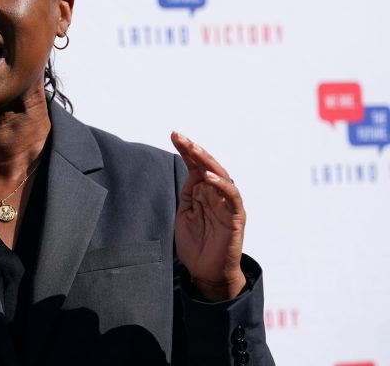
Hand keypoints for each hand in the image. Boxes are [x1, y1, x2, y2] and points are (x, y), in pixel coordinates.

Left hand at [171, 132, 245, 301]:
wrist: (206, 273)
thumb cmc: (196, 245)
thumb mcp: (186, 214)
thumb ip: (189, 193)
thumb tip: (191, 171)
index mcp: (204, 193)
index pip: (196, 166)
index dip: (186, 151)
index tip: (174, 135)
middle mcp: (217, 195)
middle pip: (208, 166)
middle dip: (193, 150)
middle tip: (179, 136)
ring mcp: (227, 205)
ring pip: (221, 175)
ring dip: (206, 160)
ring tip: (192, 148)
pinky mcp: (236, 217)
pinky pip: (231, 197)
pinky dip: (221, 185)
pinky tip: (207, 176)